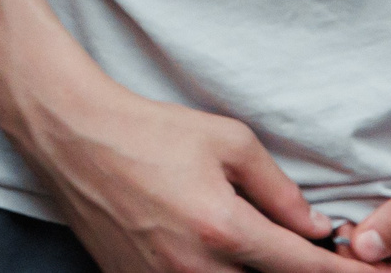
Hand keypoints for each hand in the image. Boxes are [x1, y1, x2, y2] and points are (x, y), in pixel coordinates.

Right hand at [19, 74, 357, 272]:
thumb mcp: (226, 140)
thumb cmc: (150, 131)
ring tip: (249, 243)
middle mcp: (195, 269)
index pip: (304, 270)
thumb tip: (317, 229)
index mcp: (223, 229)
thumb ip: (279, 188)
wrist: (73, 137)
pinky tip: (217, 255)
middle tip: (300, 251)